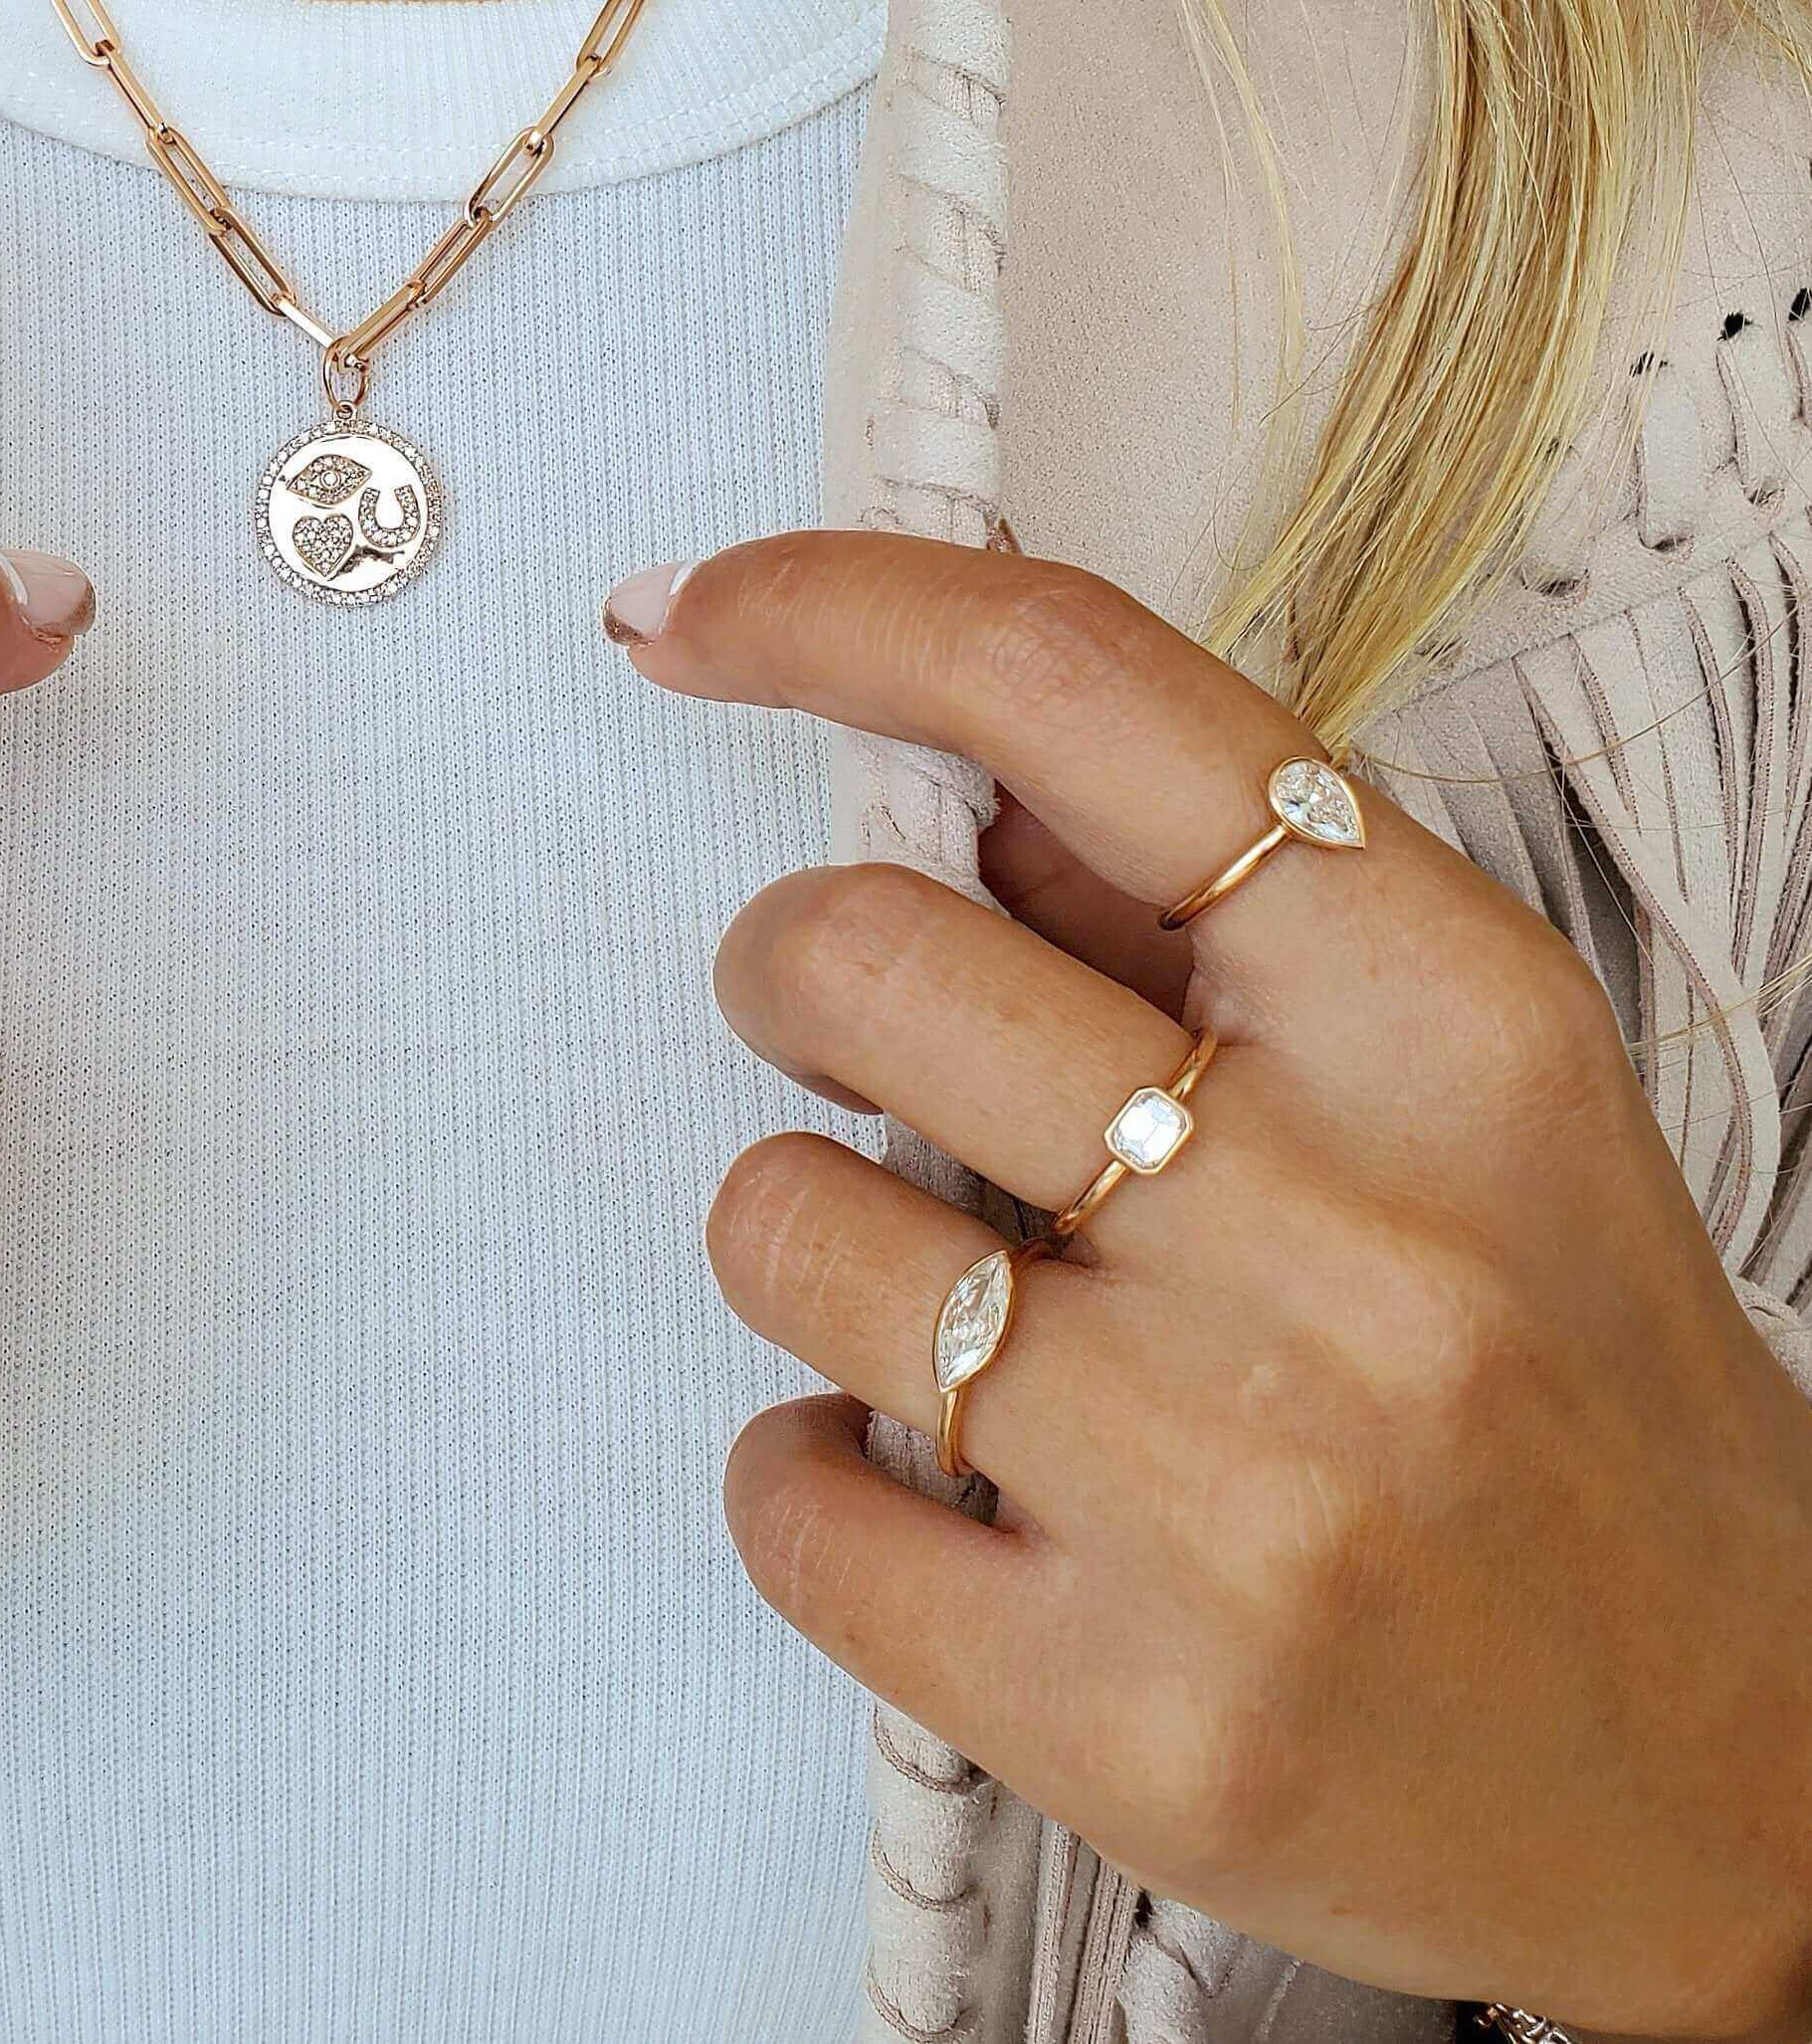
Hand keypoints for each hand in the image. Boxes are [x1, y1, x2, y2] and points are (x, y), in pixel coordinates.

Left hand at [608, 532, 1811, 2042]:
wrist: (1747, 1785)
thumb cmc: (1567, 1385)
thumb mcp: (1469, 1087)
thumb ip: (1208, 909)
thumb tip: (923, 763)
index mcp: (1453, 1016)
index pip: (1081, 695)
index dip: (835, 611)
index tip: (689, 621)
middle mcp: (1355, 1234)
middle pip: (863, 955)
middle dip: (785, 971)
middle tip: (838, 1035)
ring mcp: (1241, 1493)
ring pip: (784, 1222)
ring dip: (799, 1229)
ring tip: (935, 1293)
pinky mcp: (1132, 1718)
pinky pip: (784, 1499)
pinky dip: (801, 1470)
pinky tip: (925, 1480)